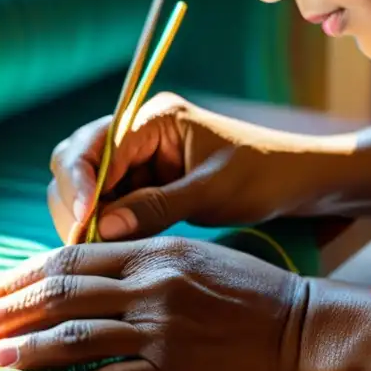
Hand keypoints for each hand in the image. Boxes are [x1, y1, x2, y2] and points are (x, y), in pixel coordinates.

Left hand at [0, 237, 308, 370]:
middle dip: (9, 308)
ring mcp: (159, 330)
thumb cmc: (248, 294)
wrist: (301, 331)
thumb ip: (139, 263)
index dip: (21, 273)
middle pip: (60, 293)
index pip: (69, 257)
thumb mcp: (192, 258)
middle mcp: (149, 285)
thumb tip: (84, 278)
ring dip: (25, 349)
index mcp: (152, 250)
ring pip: (74, 337)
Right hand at [49, 93, 336, 243]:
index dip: (81, 185)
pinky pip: (106, 205)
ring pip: (85, 187)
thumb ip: (157, 208)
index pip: (95, 146)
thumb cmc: (264, 176)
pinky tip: (106, 250)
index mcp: (155, 118)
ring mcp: (138, 160)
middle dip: (74, 202)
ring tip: (94, 252)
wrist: (295, 183)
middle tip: (82, 244)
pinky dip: (100, 227)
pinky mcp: (142, 186)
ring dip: (83, 218)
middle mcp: (138, 132)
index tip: (86, 225)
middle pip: (76, 161)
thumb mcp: (212, 192)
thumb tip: (101, 228)